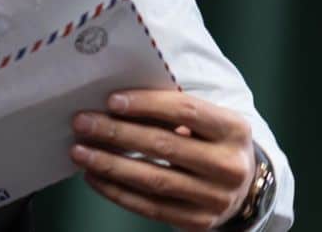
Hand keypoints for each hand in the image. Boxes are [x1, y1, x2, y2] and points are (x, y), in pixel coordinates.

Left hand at [70, 90, 255, 230]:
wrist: (242, 189)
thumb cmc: (211, 143)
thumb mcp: (207, 122)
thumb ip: (171, 111)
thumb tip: (115, 103)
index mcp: (234, 130)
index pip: (186, 111)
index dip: (146, 104)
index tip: (111, 101)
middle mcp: (229, 165)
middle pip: (164, 146)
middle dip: (117, 133)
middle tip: (83, 123)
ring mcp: (214, 198)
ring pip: (153, 179)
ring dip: (110, 164)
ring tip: (80, 151)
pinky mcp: (197, 221)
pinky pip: (149, 207)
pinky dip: (116, 191)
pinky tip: (94, 176)